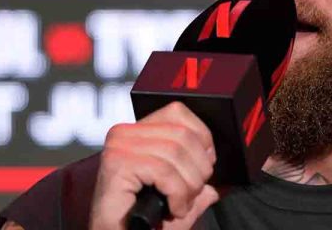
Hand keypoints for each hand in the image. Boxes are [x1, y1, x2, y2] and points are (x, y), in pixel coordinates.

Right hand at [90, 102, 218, 229]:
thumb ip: (195, 188)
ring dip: (189, 185)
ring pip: (175, 152)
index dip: (201, 137)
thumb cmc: (138, 222)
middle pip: (182, 134)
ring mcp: (118, 147)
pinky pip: (163, 170)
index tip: (203, 165)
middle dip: (198, 169)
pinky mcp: (117, 164)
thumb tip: (214, 188)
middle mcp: (123, 133)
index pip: (177, 112)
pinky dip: (177, 193)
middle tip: (192, 194)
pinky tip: (173, 209)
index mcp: (136, 132)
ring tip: (182, 205)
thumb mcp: (174, 199)